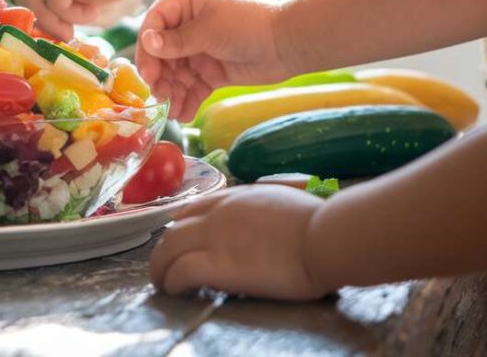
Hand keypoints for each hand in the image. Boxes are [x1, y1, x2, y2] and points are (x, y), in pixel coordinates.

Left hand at [10, 0, 171, 38]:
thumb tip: (40, 24)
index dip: (40, 10)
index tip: (62, 26)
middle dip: (45, 18)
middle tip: (69, 32)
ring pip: (33, 1)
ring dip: (60, 18)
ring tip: (88, 15)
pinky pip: (53, 5)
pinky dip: (75, 15)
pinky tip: (95, 8)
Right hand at [137, 0, 289, 120]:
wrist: (287, 45)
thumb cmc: (248, 26)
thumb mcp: (208, 31)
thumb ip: (177, 41)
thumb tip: (147, 42)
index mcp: (188, 5)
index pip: (155, 22)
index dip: (148, 45)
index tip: (148, 70)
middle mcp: (190, 27)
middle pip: (162, 52)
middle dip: (160, 75)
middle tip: (160, 94)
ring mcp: (201, 50)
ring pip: (176, 73)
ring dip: (173, 91)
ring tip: (173, 109)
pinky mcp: (212, 72)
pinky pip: (193, 87)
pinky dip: (187, 100)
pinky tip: (183, 114)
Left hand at [150, 185, 328, 299]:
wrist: (326, 236)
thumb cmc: (319, 222)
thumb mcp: (282, 201)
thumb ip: (262, 209)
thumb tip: (262, 223)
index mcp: (236, 197)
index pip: (194, 208)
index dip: (181, 226)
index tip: (180, 240)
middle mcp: (218, 213)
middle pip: (173, 229)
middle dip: (163, 249)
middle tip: (163, 267)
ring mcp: (214, 237)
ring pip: (168, 248)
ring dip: (160, 267)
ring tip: (162, 283)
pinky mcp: (217, 264)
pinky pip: (180, 271)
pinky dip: (172, 281)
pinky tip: (175, 290)